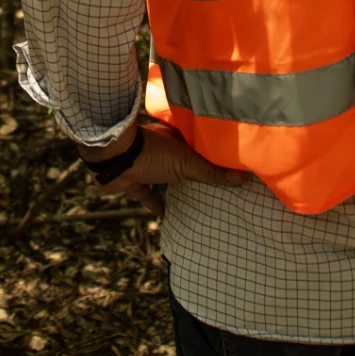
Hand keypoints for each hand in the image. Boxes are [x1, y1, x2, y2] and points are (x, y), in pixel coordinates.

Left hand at [90, 120, 244, 214]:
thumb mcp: (186, 162)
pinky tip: (168, 217)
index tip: (229, 164)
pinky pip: (149, 196)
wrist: (113, 159)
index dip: (212, 153)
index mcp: (176, 138)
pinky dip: (157, 206)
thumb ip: (211, 171)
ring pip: (167, 180)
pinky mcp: (136, 182)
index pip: (198, 145)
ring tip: (197, 202)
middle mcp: (163, 150)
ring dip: (177, 189)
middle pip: (184, 162)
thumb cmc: (151, 153)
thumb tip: (241, 178)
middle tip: (216, 188)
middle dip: (196, 172)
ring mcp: (147, 166)